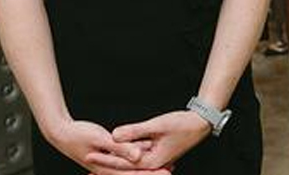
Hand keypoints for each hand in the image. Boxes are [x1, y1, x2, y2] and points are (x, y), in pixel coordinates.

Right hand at [46, 119, 166, 174]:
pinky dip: (137, 158)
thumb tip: (137, 157)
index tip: (167, 172)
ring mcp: (107, 164)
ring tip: (166, 164)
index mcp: (107, 169)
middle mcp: (108, 169)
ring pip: (131, 168)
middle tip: (171, 170)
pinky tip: (146, 153)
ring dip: (147, 167)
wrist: (60, 132)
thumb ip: (120, 148)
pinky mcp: (107, 157)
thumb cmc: (78, 134)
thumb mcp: (101, 139)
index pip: (134, 174)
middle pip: (135, 174)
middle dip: (152, 173)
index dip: (151, 174)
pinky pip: (125, 161)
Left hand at [83, 112, 209, 171]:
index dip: (105, 158)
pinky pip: (137, 155)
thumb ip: (134, 131)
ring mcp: (155, 159)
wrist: (201, 123)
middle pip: (124, 165)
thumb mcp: (157, 125)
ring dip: (114, 159)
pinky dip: (126, 153)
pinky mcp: (157, 153)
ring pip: (130, 161)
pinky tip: (116, 150)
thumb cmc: (182, 124)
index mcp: (152, 161)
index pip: (122, 162)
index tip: (88, 154)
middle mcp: (152, 163)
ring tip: (96, 157)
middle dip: (105, 163)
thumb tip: (114, 135)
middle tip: (87, 159)